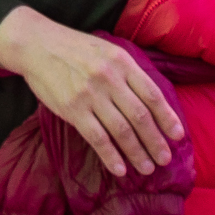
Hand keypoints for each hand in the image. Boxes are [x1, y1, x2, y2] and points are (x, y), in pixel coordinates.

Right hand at [0, 5, 182, 178]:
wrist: (36, 44)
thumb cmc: (74, 48)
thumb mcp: (107, 50)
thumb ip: (128, 71)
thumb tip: (150, 99)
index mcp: (122, 62)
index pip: (152, 95)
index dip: (168, 117)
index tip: (178, 136)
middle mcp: (110, 79)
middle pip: (140, 116)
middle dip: (156, 141)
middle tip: (165, 159)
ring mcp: (90, 95)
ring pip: (121, 130)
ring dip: (137, 152)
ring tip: (147, 168)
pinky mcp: (72, 109)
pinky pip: (97, 138)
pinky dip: (111, 156)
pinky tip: (120, 169)